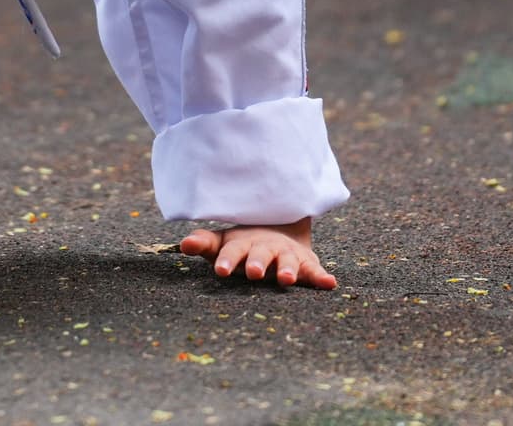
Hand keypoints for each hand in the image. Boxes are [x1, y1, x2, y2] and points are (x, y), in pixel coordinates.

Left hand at [178, 217, 336, 288]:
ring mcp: (287, 255)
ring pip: (288, 262)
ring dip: (287, 269)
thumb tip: (183, 245)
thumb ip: (206, 245)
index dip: (227, 260)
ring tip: (286, 279)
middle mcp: (265, 249)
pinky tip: (329, 283)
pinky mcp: (306, 263)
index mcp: (243, 246)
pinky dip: (322, 277)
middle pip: (260, 255)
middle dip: (257, 263)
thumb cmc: (244, 245)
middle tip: (253, 272)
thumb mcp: (224, 244)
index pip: (232, 252)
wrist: (279, 228)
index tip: (220, 270)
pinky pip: (315, 270)